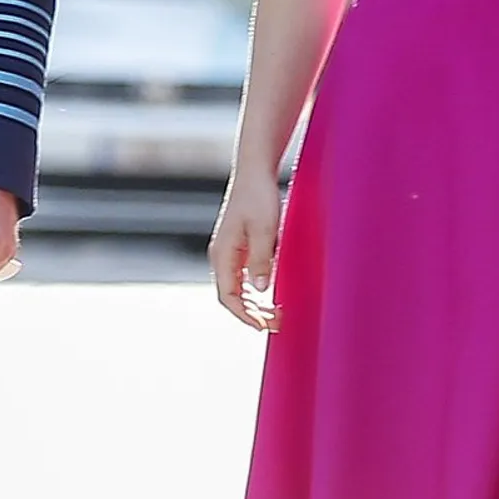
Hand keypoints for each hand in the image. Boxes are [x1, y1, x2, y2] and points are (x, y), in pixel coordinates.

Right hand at [211, 165, 283, 329]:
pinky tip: (272, 292)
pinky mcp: (239, 245)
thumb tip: (260, 290)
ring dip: (255, 303)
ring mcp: (229, 251)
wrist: (255, 171)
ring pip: (237, 288)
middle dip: (252, 313)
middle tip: (277, 323)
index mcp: (223, 254)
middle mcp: (222, 255)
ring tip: (276, 313)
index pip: (228, 296)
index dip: (245, 315)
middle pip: (231, 295)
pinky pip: (243, 276)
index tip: (263, 326)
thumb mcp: (264, 230)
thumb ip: (261, 260)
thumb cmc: (258, 196)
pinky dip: (255, 290)